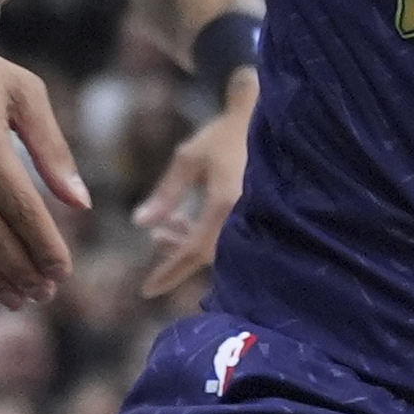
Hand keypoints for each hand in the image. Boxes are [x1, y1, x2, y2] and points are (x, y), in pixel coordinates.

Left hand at [133, 73, 253, 295]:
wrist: (272, 123)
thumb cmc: (226, 136)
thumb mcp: (189, 158)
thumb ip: (166, 193)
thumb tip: (140, 224)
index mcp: (225, 204)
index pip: (194, 251)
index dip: (170, 272)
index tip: (146, 290)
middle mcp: (245, 219)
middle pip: (205, 253)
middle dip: (177, 250)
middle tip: (156, 238)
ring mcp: (256, 221)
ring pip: (217, 247)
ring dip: (190, 241)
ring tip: (168, 226)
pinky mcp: (260, 218)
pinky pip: (230, 239)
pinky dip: (206, 234)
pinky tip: (188, 220)